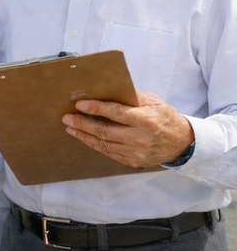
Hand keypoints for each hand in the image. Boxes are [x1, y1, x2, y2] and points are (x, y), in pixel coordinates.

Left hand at [62, 91, 194, 167]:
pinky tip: (85, 137)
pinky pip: (109, 153)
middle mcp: (140, 138)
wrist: (182, 143)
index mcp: (146, 120)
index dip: (95, 108)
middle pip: (104, 131)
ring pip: (103, 144)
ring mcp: (136, 152)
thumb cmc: (165, 117)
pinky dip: (94, 145)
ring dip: (84, 135)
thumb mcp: (153, 101)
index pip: (115, 113)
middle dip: (82, 123)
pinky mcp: (133, 161)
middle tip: (67, 118)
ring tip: (71, 128)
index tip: (79, 104)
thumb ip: (131, 96)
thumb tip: (106, 89)